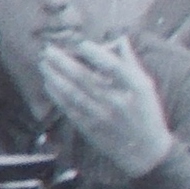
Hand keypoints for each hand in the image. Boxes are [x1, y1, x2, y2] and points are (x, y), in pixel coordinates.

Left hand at [41, 36, 171, 176]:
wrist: (144, 151)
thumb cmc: (146, 112)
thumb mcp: (146, 86)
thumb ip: (130, 62)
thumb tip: (118, 37)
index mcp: (136, 88)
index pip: (113, 67)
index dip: (96, 54)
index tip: (80, 43)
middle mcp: (118, 102)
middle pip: (85, 78)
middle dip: (63, 62)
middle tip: (48, 49)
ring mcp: (101, 116)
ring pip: (72, 92)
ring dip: (54, 76)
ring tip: (43, 63)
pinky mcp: (89, 127)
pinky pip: (68, 108)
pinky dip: (56, 94)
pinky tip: (48, 83)